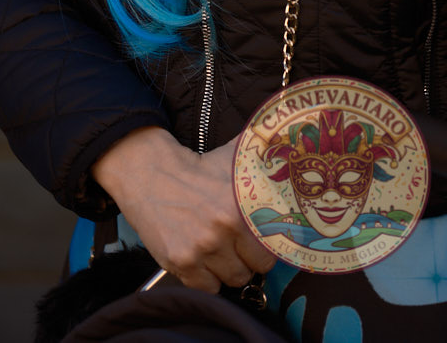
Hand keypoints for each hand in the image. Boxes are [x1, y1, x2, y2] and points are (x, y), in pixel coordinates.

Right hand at [91, 125, 275, 292]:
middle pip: (255, 268)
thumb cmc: (200, 168)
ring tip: (220, 249)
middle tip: (240, 245)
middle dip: (250, 258)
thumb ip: (267, 162)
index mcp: (242, 205)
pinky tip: (203, 258)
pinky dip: (208, 278)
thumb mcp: (236, 158)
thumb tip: (295, 157)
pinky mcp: (181, 262)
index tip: (263, 241)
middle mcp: (224, 229)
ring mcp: (201, 249)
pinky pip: (208, 288)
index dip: (270, 245)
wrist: (152, 174)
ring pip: (233, 280)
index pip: (273, 247)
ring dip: (229, 268)